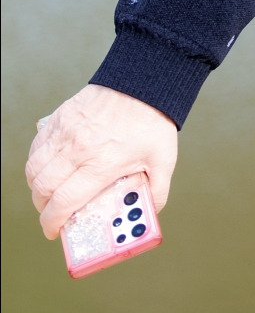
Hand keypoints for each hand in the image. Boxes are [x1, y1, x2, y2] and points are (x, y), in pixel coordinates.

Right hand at [26, 86, 177, 239]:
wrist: (144, 80)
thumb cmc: (153, 120)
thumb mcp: (163, 161)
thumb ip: (157, 191)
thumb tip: (150, 213)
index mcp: (100, 165)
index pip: (62, 202)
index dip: (52, 223)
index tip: (54, 231)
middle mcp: (78, 149)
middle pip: (43, 189)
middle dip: (43, 208)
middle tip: (52, 213)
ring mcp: (65, 132)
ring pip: (34, 169)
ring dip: (37, 186)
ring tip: (49, 193)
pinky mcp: (60, 117)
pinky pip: (37, 146)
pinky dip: (36, 162)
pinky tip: (47, 168)